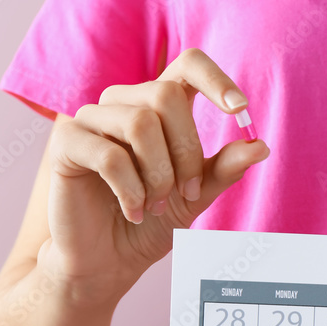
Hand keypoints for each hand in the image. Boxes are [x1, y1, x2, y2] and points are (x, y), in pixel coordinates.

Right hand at [43, 48, 268, 301]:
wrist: (108, 260)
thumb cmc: (150, 221)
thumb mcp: (196, 195)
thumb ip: (224, 169)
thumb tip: (260, 146)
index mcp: (158, 107)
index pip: (188, 65)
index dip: (215, 80)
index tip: (239, 110)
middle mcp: (123, 103)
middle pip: (165, 96)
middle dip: (186, 152)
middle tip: (188, 193)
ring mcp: (91, 119)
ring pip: (139, 123)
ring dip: (159, 174)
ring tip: (156, 205)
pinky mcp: (66, 143)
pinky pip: (109, 155)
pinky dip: (131, 190)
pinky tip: (134, 210)